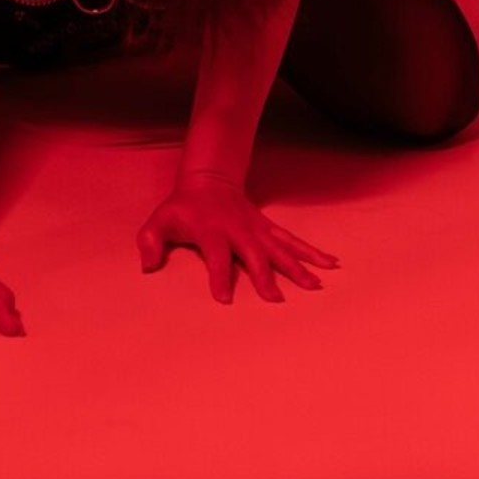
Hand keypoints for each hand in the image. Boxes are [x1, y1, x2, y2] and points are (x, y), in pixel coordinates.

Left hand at [136, 175, 338, 303]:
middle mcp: (238, 229)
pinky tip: (331, 263)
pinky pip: (293, 240)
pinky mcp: (268, 228)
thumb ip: (150, 240)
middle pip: (253, 253)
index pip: (215, 254)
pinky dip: (312, 251)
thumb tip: (147, 265)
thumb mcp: (160, 219)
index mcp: (211, 229)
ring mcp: (257, 228)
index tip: (224, 299)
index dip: (218, 275)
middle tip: (276, 300)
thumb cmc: (183, 206)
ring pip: (280, 247)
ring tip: (316, 286)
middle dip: (264, 276)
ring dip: (298, 265)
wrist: (208, 179)